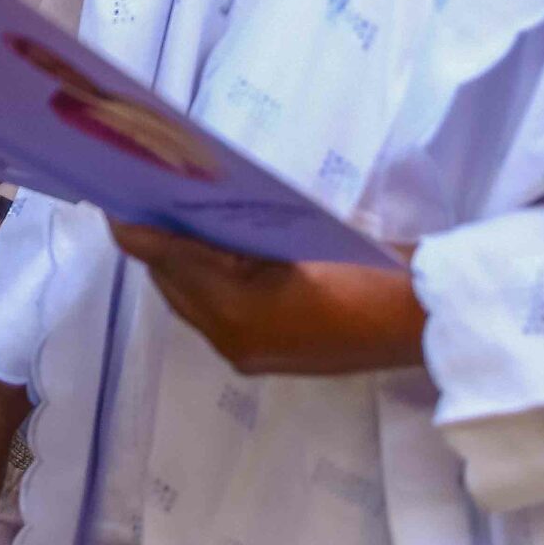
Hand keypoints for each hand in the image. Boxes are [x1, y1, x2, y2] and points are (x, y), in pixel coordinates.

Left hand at [107, 220, 425, 376]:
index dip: (141, 233)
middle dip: (159, 245)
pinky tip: (216, 242)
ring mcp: (255, 349)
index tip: (116, 201)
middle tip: (145, 195)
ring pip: (194, 298)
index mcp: (237, 317)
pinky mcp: (273, 346)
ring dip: (182, 260)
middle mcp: (235, 342)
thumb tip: (177, 220)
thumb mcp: (298, 241)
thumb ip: (231, 234)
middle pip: (175, 285)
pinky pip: (221, 308)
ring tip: (173, 213)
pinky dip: (211, 276)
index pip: (170, 265)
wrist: (427, 320)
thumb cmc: (370, 277)